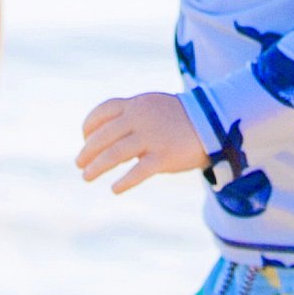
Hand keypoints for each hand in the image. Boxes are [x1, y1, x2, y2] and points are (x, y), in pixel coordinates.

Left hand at [77, 89, 204, 194]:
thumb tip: (106, 133)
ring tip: (87, 176)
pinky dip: (124, 182)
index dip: (88, 126)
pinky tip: (115, 189)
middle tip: (80, 164)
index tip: (84, 138)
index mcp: (136, 104)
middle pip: (103, 136)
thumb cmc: (180, 117)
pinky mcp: (163, 156)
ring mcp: (151, 137)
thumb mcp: (152, 106)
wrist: (213, 123)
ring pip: (114, 154)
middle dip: (88, 151)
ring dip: (97, 167)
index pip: (102, 112)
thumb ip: (131, 115)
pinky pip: (138, 172)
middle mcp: (140, 119)